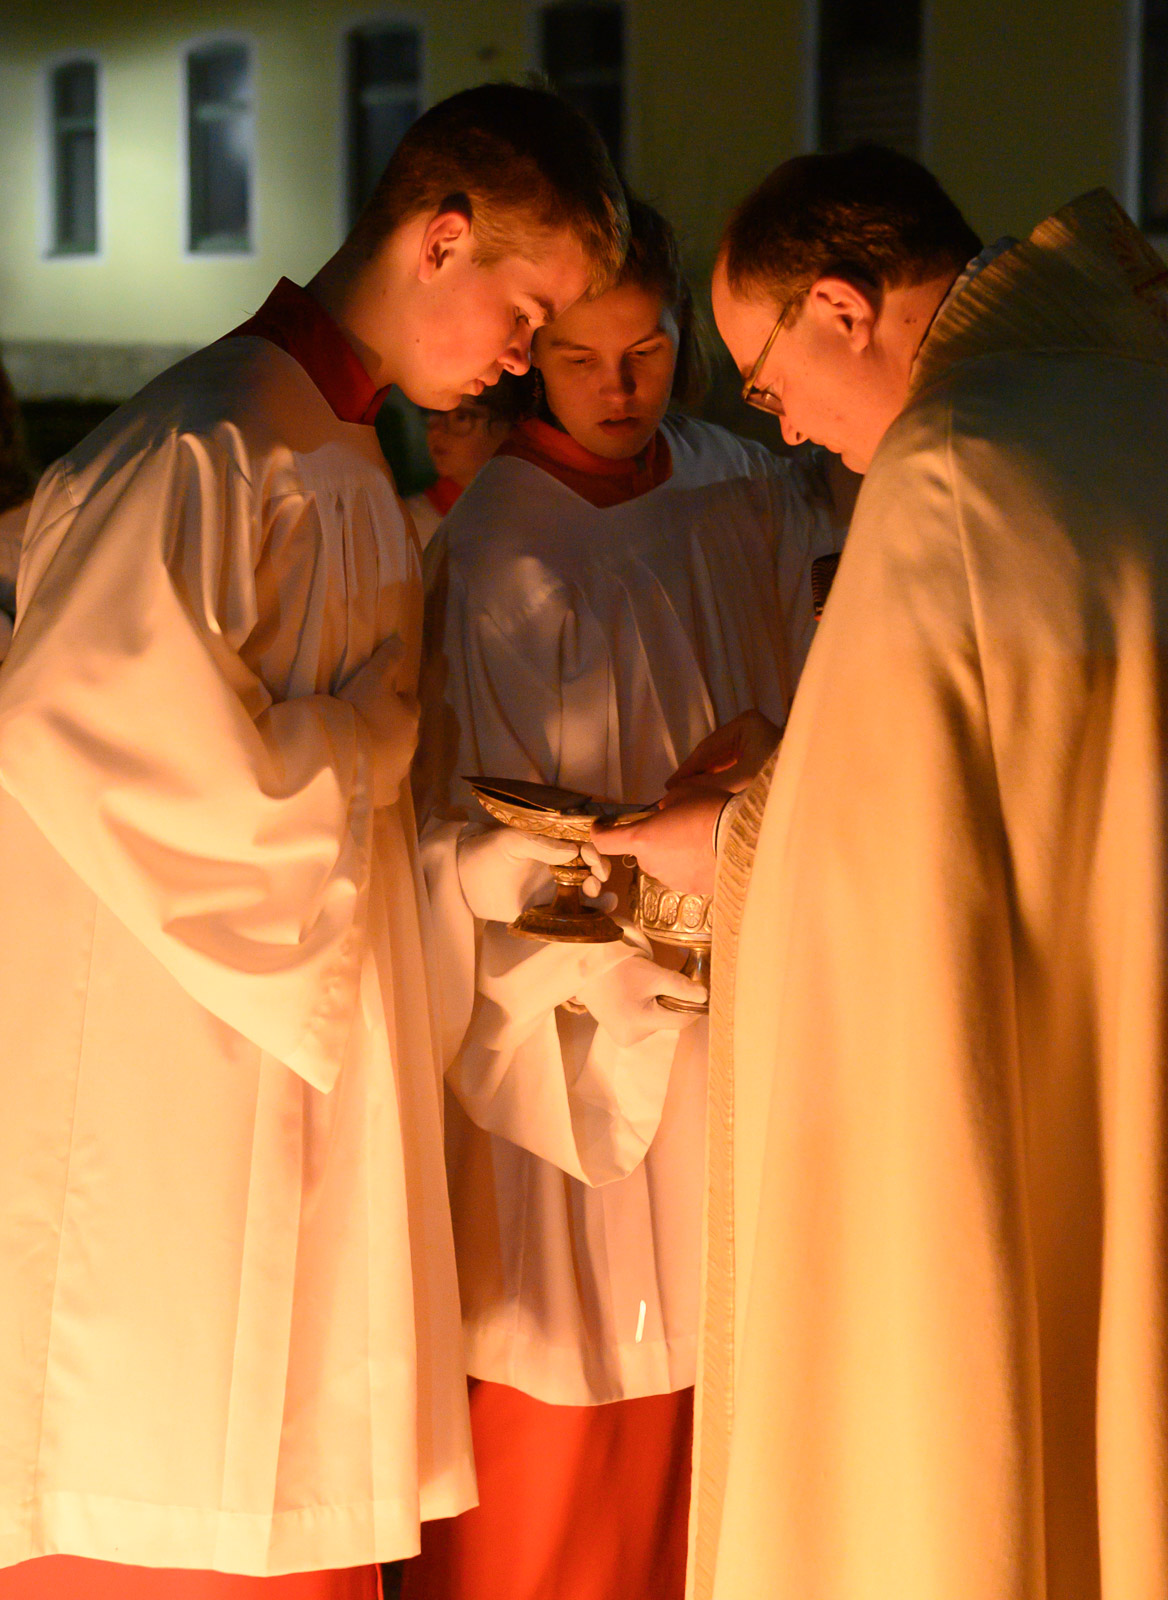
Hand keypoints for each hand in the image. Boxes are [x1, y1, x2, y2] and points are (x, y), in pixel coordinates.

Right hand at [336, 637, 418, 807]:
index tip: (377, 698)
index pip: (409, 704)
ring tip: (359, 751)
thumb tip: (401, 639)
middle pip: (403, 733)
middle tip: (365, 725)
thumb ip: (387, 659)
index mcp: (409, 717)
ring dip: (382, 754)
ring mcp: (400, 771)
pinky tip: (361, 777)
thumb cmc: (359, 712)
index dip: (395, 700)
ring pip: (395, 759)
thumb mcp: (371, 678)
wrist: (345, 756)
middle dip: (390, 729)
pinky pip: (385, 786)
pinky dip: (376, 781)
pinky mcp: (387, 793)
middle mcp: (410, 745)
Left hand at [457, 825, 611, 922]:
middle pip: (591, 866)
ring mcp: (555, 888)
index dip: (593, 849)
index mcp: (552, 843)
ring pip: (588, 889)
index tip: (592, 857)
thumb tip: (572, 850)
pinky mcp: (549, 910)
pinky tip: (603, 910)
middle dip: (599, 871)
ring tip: (596, 895)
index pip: (582, 842)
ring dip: (599, 891)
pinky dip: (592, 912)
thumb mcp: (510, 841)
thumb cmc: (485, 852)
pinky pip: (575, 912)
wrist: (463, 881)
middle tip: (595, 879)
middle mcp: (558, 864)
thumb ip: (539, 843)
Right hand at [574, 951, 706, 1046]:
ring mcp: (623, 1037)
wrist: (584, 965)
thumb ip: (680, 987)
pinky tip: (637, 993)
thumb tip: (704, 996)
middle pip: (667, 1021)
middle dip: (672, 1002)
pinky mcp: (618, 1031)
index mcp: (639, 1024)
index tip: (700, 991)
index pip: (680, 1020)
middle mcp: (631, 1037)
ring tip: (646, 986)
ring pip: (656, 1021)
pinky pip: (643, 1021)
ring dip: (659, 1005)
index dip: (693, 1006)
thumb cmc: (617, 968)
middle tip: (665, 981)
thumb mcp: (652, 974)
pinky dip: (647, 1008)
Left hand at [591, 790, 722, 896]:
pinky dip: (690, 866)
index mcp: (642, 838)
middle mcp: (651, 864)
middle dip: (654, 840)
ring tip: (700, 841)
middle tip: (678, 826)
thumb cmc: (709, 811)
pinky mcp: (690, 890)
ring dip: (673, 854)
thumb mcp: (683, 795)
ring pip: (664, 864)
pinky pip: (683, 874)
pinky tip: (710, 855)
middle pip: (643, 851)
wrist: (743, 840)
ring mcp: (670, 880)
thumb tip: (666, 813)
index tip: (600, 828)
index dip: (599, 834)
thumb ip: (666, 806)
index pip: (606, 842)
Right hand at [665, 710, 780, 792]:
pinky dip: (721, 780)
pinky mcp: (763, 755)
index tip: (668, 786)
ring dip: (707, 779)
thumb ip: (706, 784)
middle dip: (696, 774)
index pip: (708, 747)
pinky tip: (708, 794)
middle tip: (673, 794)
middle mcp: (751, 727)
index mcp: (746, 723)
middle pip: (714, 753)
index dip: (686, 768)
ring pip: (723, 762)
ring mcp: (757, 740)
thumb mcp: (739, 782)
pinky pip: (734, 767)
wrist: (816, 790)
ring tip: (687, 797)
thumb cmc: (779, 779)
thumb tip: (676, 791)